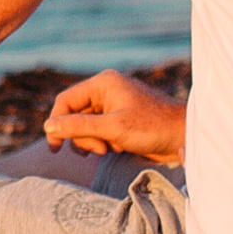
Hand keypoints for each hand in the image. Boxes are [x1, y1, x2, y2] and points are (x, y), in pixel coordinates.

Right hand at [41, 70, 185, 163]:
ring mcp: (113, 106)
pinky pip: (98, 131)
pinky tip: (116, 148)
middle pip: (74, 115)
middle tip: (99, 150)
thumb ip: (79, 127)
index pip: (66, 100)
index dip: (57, 123)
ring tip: (108, 150)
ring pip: (85, 126)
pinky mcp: (119, 120)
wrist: (184, 137)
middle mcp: (106, 91)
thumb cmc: (152, 127)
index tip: (54, 147)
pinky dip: (102, 143)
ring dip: (92, 142)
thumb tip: (48, 127)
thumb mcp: (113, 128)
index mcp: (103, 83)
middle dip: (82, 136)